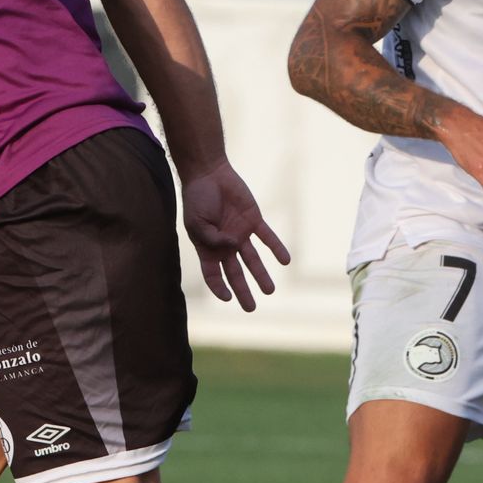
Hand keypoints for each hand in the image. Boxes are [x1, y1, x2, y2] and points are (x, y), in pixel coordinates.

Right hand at [180, 162, 290, 311]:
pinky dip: (276, 248)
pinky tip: (285, 261)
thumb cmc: (197, 199)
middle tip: (251, 308)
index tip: (228, 297)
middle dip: (243, 291)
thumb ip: (212, 238)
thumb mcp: (197, 222)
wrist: (209, 174)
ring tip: (269, 290)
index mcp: (208, 248)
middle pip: (236, 273)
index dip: (218, 287)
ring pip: (253, 259)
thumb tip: (232, 247)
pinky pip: (267, 237)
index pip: (213, 275)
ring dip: (261, 275)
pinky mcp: (253, 220)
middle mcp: (225, 245)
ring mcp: (240, 233)